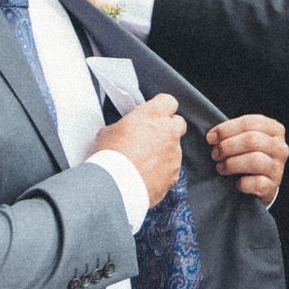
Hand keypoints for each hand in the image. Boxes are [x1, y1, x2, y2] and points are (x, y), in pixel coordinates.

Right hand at [91, 93, 183, 207]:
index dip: (161, 107)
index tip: (154, 113)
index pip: (168, 101)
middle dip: (168, 128)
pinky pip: (172, 169)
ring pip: (175, 148)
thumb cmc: (109, 157)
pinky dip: (162, 171)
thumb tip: (126, 132)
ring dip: (164, 152)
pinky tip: (147, 175)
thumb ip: (125, 127)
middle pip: (178, 123)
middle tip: (151, 136)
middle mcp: (169, 132)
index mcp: (153, 115)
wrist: (115, 186)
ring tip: (144, 161)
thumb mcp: (109, 132)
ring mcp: (174, 154)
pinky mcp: (175, 174)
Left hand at [207, 114, 288, 205]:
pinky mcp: (273, 186)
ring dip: (231, 164)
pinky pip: (256, 183)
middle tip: (215, 154)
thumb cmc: (246, 156)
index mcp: (274, 129)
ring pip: (254, 160)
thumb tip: (212, 136)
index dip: (227, 129)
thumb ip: (231, 133)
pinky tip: (236, 183)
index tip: (211, 138)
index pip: (249, 123)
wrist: (259, 184)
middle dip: (227, 147)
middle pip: (251, 140)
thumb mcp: (243, 139)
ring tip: (221, 167)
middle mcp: (280, 147)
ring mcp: (278, 168)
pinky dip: (242, 183)